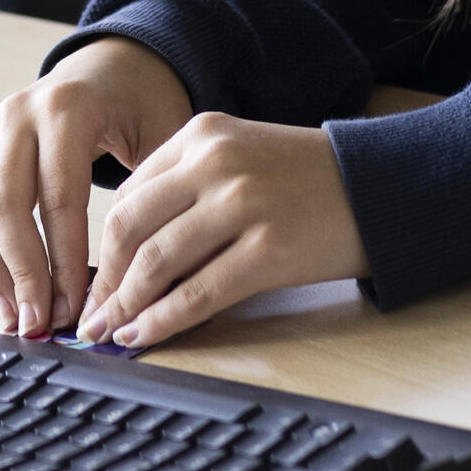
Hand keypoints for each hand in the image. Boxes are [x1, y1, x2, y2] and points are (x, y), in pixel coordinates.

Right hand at [0, 38, 191, 337]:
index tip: (76, 310)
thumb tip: (144, 285)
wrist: (117, 64)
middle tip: (40, 323)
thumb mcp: (165, 137)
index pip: (59, 196)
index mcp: (68, 107)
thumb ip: (151, 199)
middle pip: (6, 203)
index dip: (65, 260)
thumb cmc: (146, 103)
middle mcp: (21, 114)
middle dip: (22, 272)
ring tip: (11, 316)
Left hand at [73, 113, 365, 350]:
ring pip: (156, 262)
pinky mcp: (268, 249)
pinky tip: (143, 336)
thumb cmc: (304, 178)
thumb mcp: (239, 157)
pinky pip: (198, 294)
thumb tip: (128, 255)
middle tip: (91, 314)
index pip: (128, 193)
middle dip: (104, 279)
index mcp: (201, 134)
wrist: (379, 186)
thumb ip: (186, 188)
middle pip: (129, 226)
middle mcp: (215, 163)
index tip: (91, 281)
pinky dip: (162, 321)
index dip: (101, 246)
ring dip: (126, 305)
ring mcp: (242, 205)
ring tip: (111, 331)